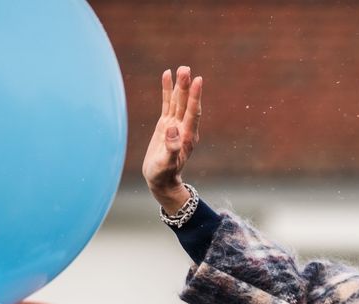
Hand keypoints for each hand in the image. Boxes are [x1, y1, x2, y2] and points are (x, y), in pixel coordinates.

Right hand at [142, 66, 202, 214]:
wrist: (161, 180)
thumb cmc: (163, 175)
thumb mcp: (166, 164)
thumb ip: (171, 147)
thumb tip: (172, 128)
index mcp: (187, 137)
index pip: (192, 113)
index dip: (195, 97)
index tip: (198, 80)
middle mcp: (183, 128)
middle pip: (186, 103)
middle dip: (186, 86)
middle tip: (185, 69)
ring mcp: (175, 125)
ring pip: (178, 101)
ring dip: (179, 85)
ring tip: (181, 68)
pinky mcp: (166, 124)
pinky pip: (167, 104)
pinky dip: (168, 90)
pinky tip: (167, 75)